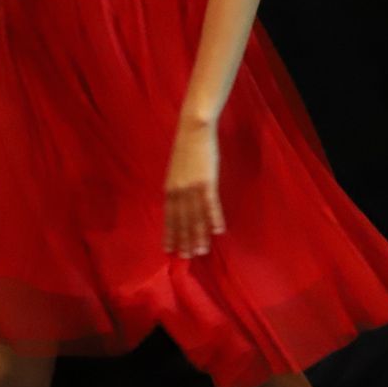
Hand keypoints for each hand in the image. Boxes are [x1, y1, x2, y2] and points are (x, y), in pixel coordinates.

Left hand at [163, 125, 225, 256]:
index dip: (170, 234)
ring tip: (202, 251)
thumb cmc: (186, 147)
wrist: (193, 129)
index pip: (170, 217)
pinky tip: (218, 231)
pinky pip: (210, 204)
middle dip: (184, 240)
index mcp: (170, 189)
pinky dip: (214, 218)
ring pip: (195, 217)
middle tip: (187, 257)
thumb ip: (178, 186)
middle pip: (182, 221)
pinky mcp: (206, 182)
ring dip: (199, 235)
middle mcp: (178, 192)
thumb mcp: (177, 170)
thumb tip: (181, 200)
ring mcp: (192, 187)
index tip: (170, 250)